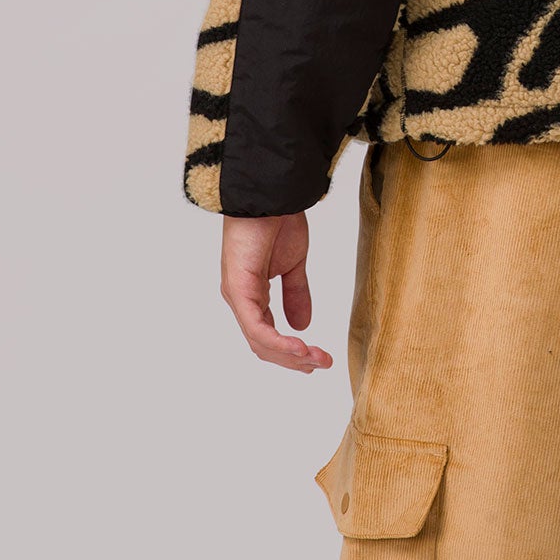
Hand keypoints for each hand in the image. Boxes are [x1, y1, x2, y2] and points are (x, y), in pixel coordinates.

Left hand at [220, 213, 333, 371]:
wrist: (271, 195)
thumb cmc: (278, 221)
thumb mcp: (293, 264)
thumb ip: (296, 294)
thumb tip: (303, 325)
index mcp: (251, 295)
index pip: (267, 335)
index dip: (291, 351)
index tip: (318, 358)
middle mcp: (240, 300)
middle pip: (263, 345)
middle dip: (294, 360)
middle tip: (323, 364)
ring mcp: (237, 296)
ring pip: (260, 342)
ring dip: (290, 355)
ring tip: (316, 359)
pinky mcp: (238, 291)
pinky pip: (257, 328)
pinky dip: (279, 342)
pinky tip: (300, 348)